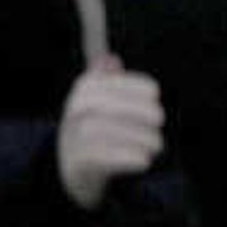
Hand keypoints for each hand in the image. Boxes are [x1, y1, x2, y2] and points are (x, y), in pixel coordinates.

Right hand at [57, 55, 165, 210]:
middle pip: (118, 107)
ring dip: (143, 139)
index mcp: (83, 89)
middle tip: (158, 124)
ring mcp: (76, 134)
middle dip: (145, 114)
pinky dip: (131, 158)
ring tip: (155, 144)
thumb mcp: (95, 100)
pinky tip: (143, 159)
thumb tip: (110, 59)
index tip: (154, 98)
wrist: (68, 167)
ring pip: (116, 132)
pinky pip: (110, 157)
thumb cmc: (92, 127)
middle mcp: (76, 109)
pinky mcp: (81, 161)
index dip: (141, 89)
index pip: (118, 83)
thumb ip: (105, 79)